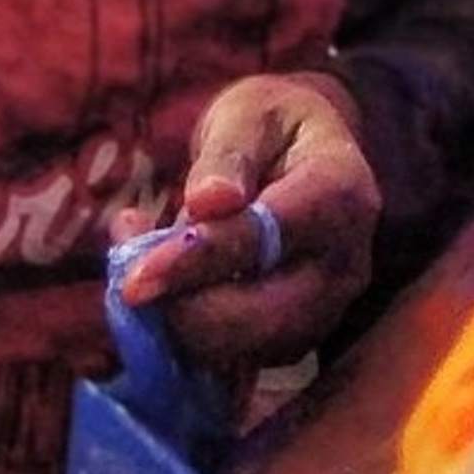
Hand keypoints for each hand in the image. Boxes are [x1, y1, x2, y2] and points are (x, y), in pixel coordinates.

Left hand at [114, 71, 379, 370]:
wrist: (306, 155)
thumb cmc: (271, 128)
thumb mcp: (248, 114)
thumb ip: (228, 153)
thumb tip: (208, 202)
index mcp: (340, 194)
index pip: (265, 239)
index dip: (196, 261)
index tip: (133, 279)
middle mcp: (346, 262)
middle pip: (260, 316)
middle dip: (182, 308)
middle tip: (126, 269)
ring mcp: (328, 307)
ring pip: (244, 348)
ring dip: (176, 322)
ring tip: (141, 265)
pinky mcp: (299, 337)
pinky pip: (235, 359)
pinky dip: (186, 335)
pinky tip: (166, 290)